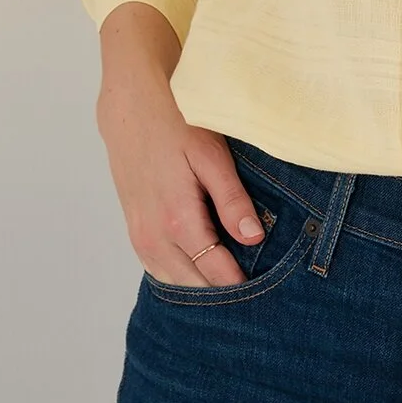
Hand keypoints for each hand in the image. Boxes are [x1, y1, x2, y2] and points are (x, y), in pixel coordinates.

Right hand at [97, 77, 266, 288]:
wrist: (131, 110)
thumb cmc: (177, 125)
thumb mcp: (212, 156)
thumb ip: (232, 200)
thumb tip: (254, 238)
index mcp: (178, 221)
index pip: (217, 273)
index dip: (244, 286)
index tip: (270, 290)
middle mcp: (154, 238)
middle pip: (196, 287)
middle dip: (225, 292)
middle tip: (259, 290)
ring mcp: (140, 238)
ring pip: (175, 283)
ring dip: (202, 287)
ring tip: (235, 281)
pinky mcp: (134, 233)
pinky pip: (160, 270)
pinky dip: (183, 275)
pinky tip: (204, 268)